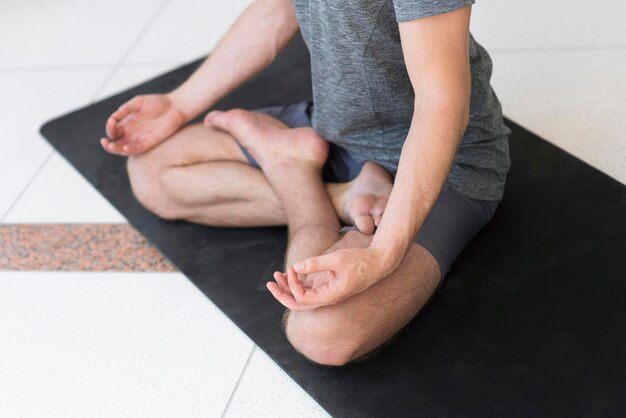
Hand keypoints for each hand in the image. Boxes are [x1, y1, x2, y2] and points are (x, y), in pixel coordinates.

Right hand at [100, 94, 186, 154]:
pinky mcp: (150, 142)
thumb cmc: (157, 103)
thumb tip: (113, 117)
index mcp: (127, 124)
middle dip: (108, 144)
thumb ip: (125, 109)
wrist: (175, 107)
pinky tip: (125, 148)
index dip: (110, 128)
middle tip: (105, 142)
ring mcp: (140, 139)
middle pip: (116, 143)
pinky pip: (138, 149)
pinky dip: (131, 149)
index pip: (113, 131)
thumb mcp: (138, 103)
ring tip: (111, 146)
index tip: (111, 122)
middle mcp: (132, 134)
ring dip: (116, 149)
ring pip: (125, 149)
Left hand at [267, 247, 389, 310]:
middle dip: (283, 293)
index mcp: (330, 296)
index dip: (293, 286)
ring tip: (277, 275)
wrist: (379, 262)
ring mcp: (330, 293)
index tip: (292, 269)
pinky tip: (292, 273)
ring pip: (304, 297)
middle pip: (299, 304)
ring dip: (289, 287)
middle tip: (270, 283)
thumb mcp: (336, 260)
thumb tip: (296, 267)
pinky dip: (299, 284)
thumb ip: (315, 263)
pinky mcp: (331, 286)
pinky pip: (311, 290)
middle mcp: (328, 298)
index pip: (303, 300)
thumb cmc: (360, 260)